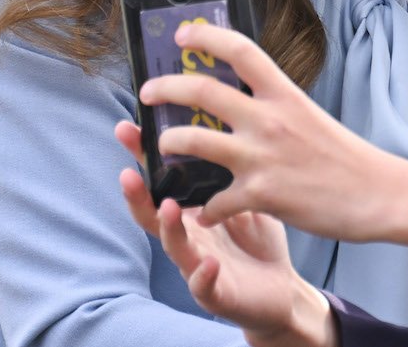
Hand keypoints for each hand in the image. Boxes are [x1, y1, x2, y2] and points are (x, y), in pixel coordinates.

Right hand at [116, 123, 337, 346]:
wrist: (280, 289)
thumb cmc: (257, 239)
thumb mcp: (246, 195)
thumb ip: (231, 165)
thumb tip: (227, 114)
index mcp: (194, 209)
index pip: (161, 180)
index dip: (142, 158)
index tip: (127, 127)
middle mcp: (188, 236)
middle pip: (153, 212)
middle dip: (137, 194)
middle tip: (127, 171)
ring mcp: (197, 264)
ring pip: (174, 248)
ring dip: (169, 229)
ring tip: (169, 207)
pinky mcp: (216, 293)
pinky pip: (204, 286)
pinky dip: (203, 276)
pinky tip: (209, 264)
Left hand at [134, 22, 407, 259]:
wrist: (376, 193)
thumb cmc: (345, 157)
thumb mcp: (309, 116)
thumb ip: (276, 106)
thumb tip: (246, 97)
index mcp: (285, 94)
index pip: (240, 50)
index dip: (206, 36)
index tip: (182, 34)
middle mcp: (270, 119)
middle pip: (203, 90)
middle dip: (166, 87)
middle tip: (149, 91)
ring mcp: (262, 156)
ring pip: (193, 141)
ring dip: (168, 144)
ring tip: (162, 148)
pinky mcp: (261, 194)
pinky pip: (213, 200)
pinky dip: (204, 207)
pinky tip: (205, 210)